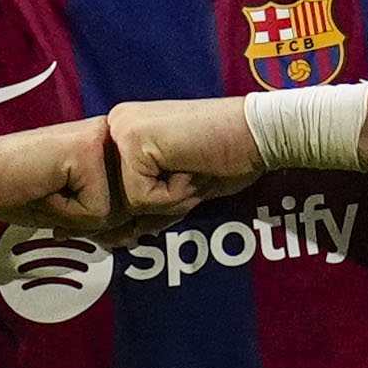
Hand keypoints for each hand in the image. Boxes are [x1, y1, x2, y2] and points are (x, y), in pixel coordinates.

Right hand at [0, 118, 139, 236]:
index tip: (62, 198)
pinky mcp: (86, 153)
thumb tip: (139, 232)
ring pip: (113, 213)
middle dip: (88, 220)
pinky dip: (65, 213)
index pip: (133, 205)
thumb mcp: (76, 207)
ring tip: (48, 190)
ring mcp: (100, 141)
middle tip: (50, 194)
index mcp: (111, 147)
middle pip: (128, 210)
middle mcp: (111, 138)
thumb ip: (110, 214)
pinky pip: (95, 212)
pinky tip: (44, 188)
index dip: (98, 220)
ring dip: (75, 217)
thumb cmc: (21, 190)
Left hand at [96, 94, 264, 215]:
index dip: (151, 205)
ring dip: (168, 199)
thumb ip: (143, 212)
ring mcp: (121, 131)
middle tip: (191, 172)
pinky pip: (140, 197)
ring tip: (191, 168)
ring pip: (127, 203)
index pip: (113, 194)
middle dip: (160, 203)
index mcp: (122, 134)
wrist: (259, 131)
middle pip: (116, 201)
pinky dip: (172, 195)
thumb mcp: (176, 190)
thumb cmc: (224, 158)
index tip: (183, 178)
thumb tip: (108, 240)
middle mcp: (114, 126)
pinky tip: (191, 167)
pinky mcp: (132, 141)